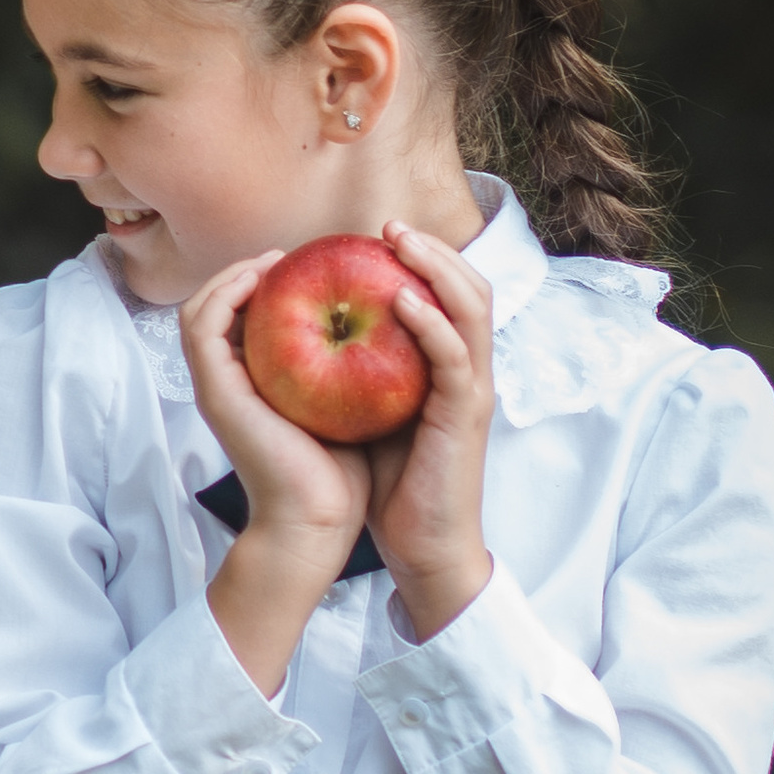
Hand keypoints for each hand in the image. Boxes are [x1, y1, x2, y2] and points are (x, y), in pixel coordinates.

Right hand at [179, 251, 373, 699]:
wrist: (317, 525)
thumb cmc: (340, 476)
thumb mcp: (346, 406)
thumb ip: (346, 369)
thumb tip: (380, 328)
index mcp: (252, 388)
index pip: (244, 323)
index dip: (268, 287)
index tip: (313, 267)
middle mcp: (227, 385)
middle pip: (216, 308)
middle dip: (248, 270)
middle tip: (295, 253)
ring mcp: (215, 387)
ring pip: (201, 307)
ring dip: (234, 272)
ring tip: (280, 257)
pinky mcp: (216, 391)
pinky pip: (204, 323)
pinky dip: (229, 291)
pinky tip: (270, 277)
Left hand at [359, 220, 494, 641]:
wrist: (420, 547)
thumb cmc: (388, 484)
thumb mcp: (365, 412)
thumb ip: (352, 371)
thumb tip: (300, 332)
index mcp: (445, 368)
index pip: (445, 295)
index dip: (419, 259)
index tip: (373, 236)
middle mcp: (466, 370)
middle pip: (468, 287)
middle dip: (431, 249)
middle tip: (388, 225)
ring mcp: (472, 390)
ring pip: (472, 308)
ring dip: (438, 268)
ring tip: (400, 242)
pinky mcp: (466, 416)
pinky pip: (456, 357)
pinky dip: (432, 323)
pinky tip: (401, 301)